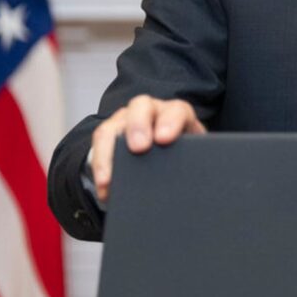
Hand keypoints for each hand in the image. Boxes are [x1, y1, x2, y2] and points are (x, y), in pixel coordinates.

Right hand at [90, 95, 205, 202]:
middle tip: (139, 148)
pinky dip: (99, 169)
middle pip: (140, 107)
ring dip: (108, 153)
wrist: (166, 154)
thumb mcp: (191, 153)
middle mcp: (149, 111)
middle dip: (138, 126)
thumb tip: (197, 183)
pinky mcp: (108, 136)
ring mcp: (125, 121)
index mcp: (175, 114)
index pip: (176, 110)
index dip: (171, 121)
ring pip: (112, 127)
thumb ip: (194, 159)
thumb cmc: (182, 153)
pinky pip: (98, 147)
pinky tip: (104, 190)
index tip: (165, 139)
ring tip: (108, 181)